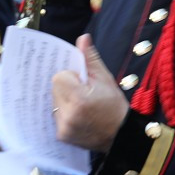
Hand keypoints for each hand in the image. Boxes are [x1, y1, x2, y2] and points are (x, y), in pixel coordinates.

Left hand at [52, 34, 129, 151]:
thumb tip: (83, 38)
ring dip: (63, 101)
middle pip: (54, 89)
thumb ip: (90, 58)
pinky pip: (55, 116)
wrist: (121, 135)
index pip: (59, 77)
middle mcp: (68, 115)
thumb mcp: (105, 79)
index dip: (70, 77)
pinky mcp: (62, 136)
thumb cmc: (114, 105)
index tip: (83, 83)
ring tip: (81, 107)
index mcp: (79, 98)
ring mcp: (63, 128)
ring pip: (53, 103)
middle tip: (83, 94)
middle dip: (66, 88)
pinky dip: (64, 114)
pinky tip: (78, 117)